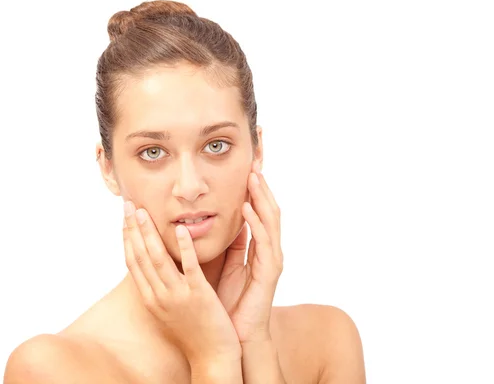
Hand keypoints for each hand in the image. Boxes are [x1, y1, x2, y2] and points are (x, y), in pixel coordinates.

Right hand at [123, 202, 241, 363]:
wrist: (212, 357)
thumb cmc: (194, 331)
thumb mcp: (170, 308)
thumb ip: (162, 286)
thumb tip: (158, 262)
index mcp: (151, 299)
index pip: (132, 263)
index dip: (127, 238)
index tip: (124, 217)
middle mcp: (158, 296)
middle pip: (140, 257)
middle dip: (132, 229)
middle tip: (128, 204)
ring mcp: (177, 296)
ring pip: (158, 259)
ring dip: (149, 233)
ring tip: (144, 211)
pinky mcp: (198, 296)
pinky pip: (189, 267)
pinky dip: (184, 247)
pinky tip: (180, 229)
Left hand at [216, 162, 283, 342]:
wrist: (236, 335)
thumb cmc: (230, 301)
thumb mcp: (227, 264)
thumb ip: (231, 242)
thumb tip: (221, 219)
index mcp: (258, 247)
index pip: (259, 210)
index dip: (255, 188)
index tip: (248, 164)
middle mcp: (269, 250)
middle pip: (269, 209)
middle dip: (263, 185)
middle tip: (255, 159)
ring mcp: (271, 260)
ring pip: (271, 221)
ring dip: (262, 198)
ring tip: (253, 176)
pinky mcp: (269, 273)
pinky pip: (264, 242)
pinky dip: (257, 223)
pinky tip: (248, 207)